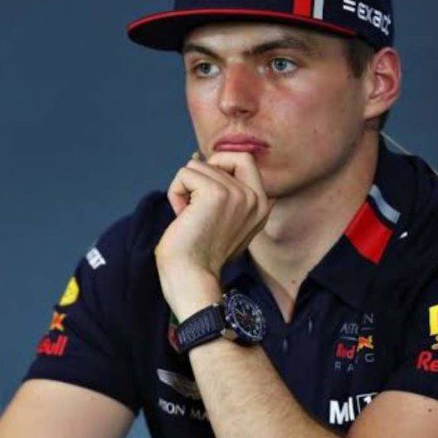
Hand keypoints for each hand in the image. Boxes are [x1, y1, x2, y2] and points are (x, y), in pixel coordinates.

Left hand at [154, 151, 271, 318]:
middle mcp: (256, 198)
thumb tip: (197, 157)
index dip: (217, 166)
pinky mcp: (216, 194)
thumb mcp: (219, 218)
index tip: (204, 197)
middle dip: (199, 178)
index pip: (243, 158)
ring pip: (198, 165)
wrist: (191, 279)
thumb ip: (220, 190)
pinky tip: (182, 217)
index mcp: (262, 205)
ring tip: (190, 218)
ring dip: (184, 190)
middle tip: (196, 207)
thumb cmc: (197, 253)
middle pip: (220, 157)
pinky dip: (175, 193)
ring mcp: (238, 194)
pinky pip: (185, 173)